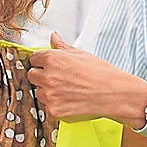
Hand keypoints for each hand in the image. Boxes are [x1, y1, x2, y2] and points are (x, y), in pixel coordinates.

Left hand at [28, 32, 145, 125]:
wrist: (114, 94)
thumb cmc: (101, 73)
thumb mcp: (80, 54)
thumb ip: (61, 46)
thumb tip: (53, 36)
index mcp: (52, 59)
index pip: (34, 58)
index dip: (42, 61)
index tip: (49, 65)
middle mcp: (48, 76)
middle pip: (32, 75)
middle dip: (42, 75)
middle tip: (59, 78)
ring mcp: (50, 95)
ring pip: (39, 92)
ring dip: (48, 91)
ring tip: (68, 89)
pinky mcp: (55, 110)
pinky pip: (48, 106)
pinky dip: (57, 104)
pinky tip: (71, 100)